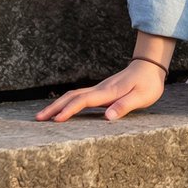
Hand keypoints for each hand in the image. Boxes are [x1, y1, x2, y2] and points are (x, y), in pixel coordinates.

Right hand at [35, 59, 165, 122]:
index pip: (84, 101)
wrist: (149, 66)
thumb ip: (125, 105)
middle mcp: (100, 89)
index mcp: (108, 92)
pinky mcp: (100, 91)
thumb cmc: (148, 83)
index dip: (69, 110)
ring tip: (44, 115)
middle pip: (72, 96)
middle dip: (55, 107)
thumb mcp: (142, 96)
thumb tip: (108, 117)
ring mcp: (99, 89)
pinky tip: (62, 109)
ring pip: (74, 95)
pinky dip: (67, 102)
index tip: (56, 120)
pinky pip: (79, 96)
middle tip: (38, 118)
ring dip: (58, 104)